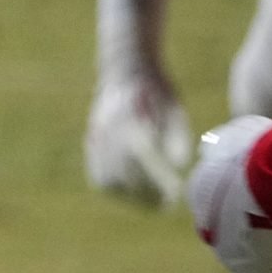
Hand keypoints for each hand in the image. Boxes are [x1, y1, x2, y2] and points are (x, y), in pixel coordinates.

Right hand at [86, 72, 192, 206]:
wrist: (126, 69)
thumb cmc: (157, 91)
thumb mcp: (174, 109)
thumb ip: (177, 137)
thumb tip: (178, 166)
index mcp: (130, 119)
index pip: (143, 158)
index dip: (159, 180)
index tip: (177, 192)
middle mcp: (108, 130)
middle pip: (123, 176)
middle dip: (146, 195)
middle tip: (167, 203)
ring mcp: (97, 137)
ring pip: (107, 180)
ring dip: (130, 197)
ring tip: (152, 202)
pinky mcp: (92, 142)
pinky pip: (99, 175)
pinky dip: (116, 188)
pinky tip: (134, 191)